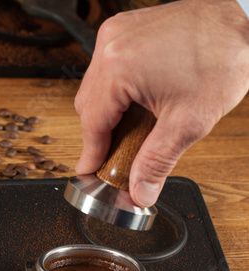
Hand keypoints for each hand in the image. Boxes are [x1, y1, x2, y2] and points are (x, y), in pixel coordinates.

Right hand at [75, 0, 248, 206]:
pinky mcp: (127, 31)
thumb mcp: (188, 123)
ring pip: (95, 88)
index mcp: (119, 67)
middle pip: (88, 106)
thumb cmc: (222, 60)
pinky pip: (107, 70)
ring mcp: (117, 34)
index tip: (89, 172)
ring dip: (108, 115)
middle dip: (100, 136)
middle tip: (116, 158)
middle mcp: (111, 45)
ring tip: (131, 133)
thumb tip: (140, 191)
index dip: (91, 153)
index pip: (92, 122)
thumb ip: (157, 163)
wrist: (242, 26)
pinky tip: (136, 106)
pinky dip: (116, 93)